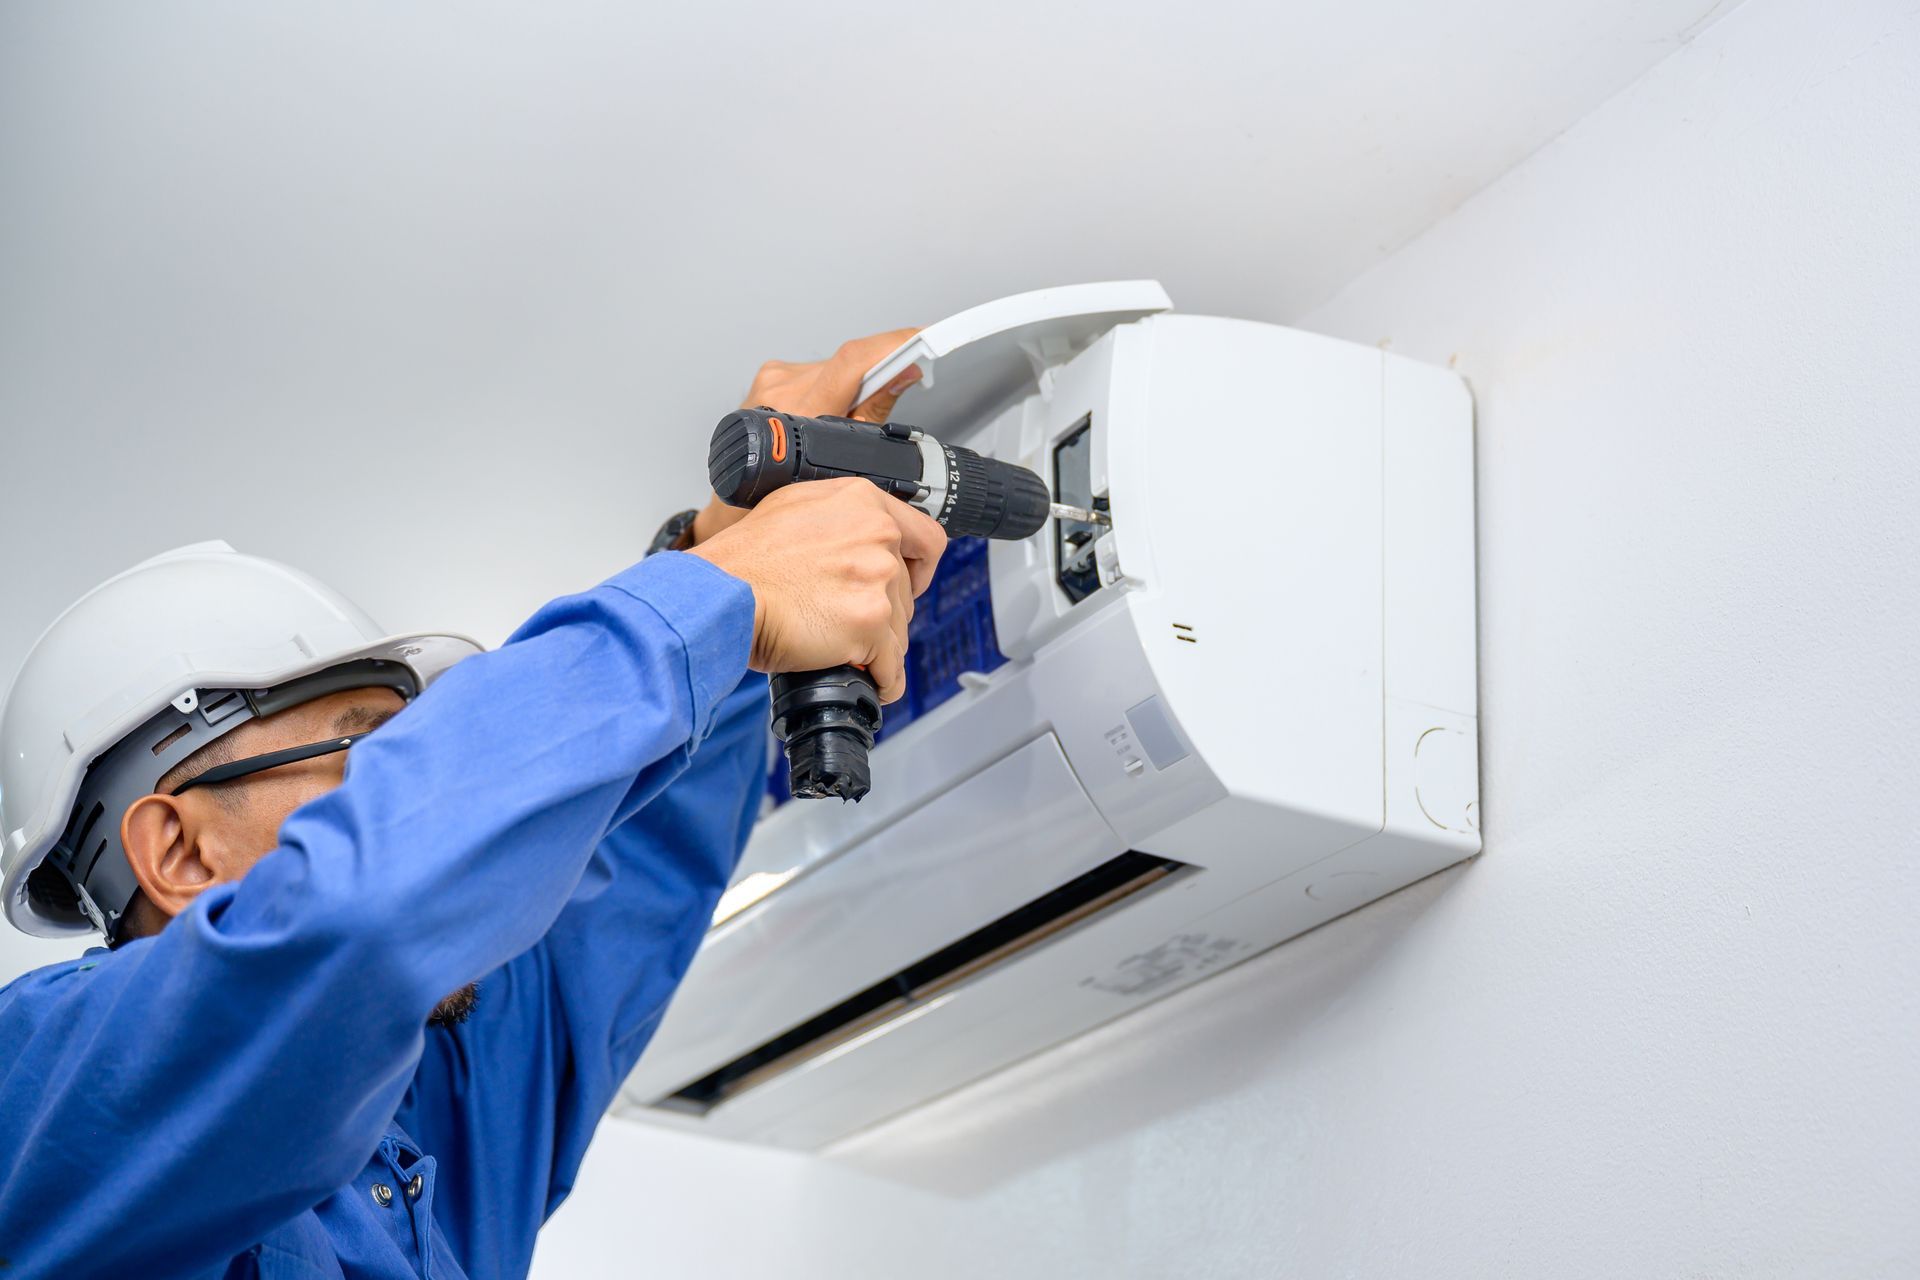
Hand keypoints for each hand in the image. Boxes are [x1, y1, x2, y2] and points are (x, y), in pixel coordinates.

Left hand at [689, 328, 923, 545]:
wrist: (735, 500)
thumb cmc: (777, 495)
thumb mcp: (842, 464)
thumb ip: (875, 411)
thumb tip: (905, 374)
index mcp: (801, 412)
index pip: (853, 360)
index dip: (892, 344)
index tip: (921, 337)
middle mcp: (783, 389)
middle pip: (850, 363)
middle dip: (878, 375)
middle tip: (894, 393)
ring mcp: (772, 379)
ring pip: (834, 367)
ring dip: (851, 384)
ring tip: (843, 419)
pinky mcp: (770, 375)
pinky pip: (815, 371)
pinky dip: (831, 386)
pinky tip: (824, 410)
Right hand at [689, 477, 945, 702]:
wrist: (721, 595)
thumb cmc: (743, 562)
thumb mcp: (793, 508)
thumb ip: (839, 518)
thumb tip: (860, 539)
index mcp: (862, 502)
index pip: (926, 538)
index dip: (920, 567)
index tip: (909, 582)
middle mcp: (877, 534)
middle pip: (908, 590)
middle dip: (884, 612)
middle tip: (846, 621)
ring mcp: (877, 577)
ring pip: (900, 629)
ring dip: (877, 646)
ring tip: (841, 648)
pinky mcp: (870, 621)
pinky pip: (892, 664)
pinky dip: (882, 679)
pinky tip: (869, 680)